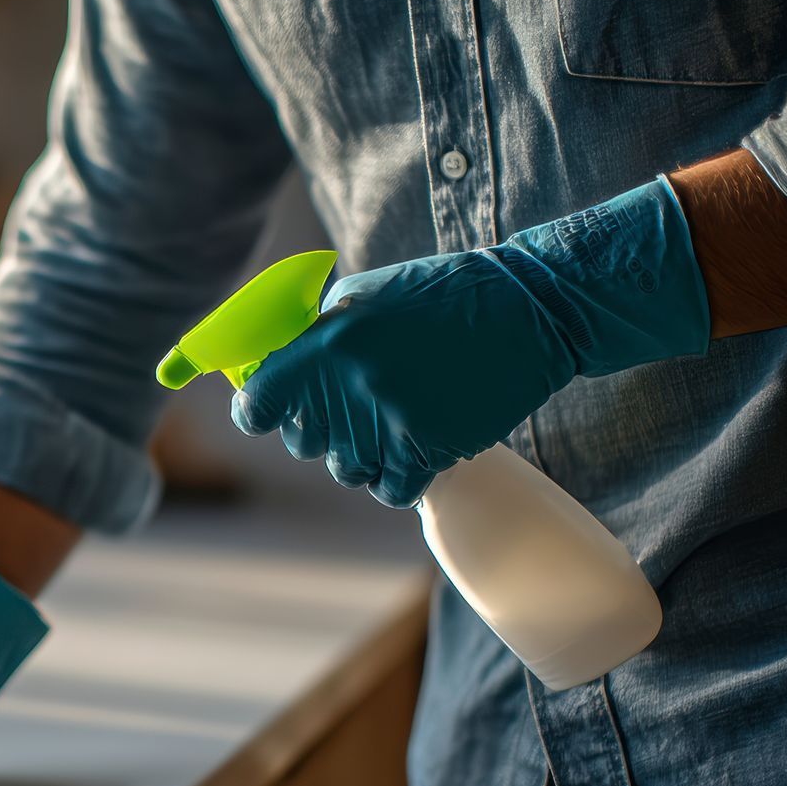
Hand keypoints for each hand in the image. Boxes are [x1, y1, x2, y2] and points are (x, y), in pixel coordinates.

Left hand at [232, 178, 709, 507]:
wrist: (530, 310)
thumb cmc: (438, 296)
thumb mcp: (362, 295)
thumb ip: (313, 335)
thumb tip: (268, 369)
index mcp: (328, 343)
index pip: (258, 402)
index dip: (256, 410)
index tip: (265, 411)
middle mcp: (353, 388)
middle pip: (302, 440)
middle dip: (315, 427)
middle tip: (343, 406)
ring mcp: (392, 424)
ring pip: (345, 469)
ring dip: (359, 453)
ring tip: (386, 420)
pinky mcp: (432, 451)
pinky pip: (388, 490)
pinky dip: (394, 477)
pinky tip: (408, 447)